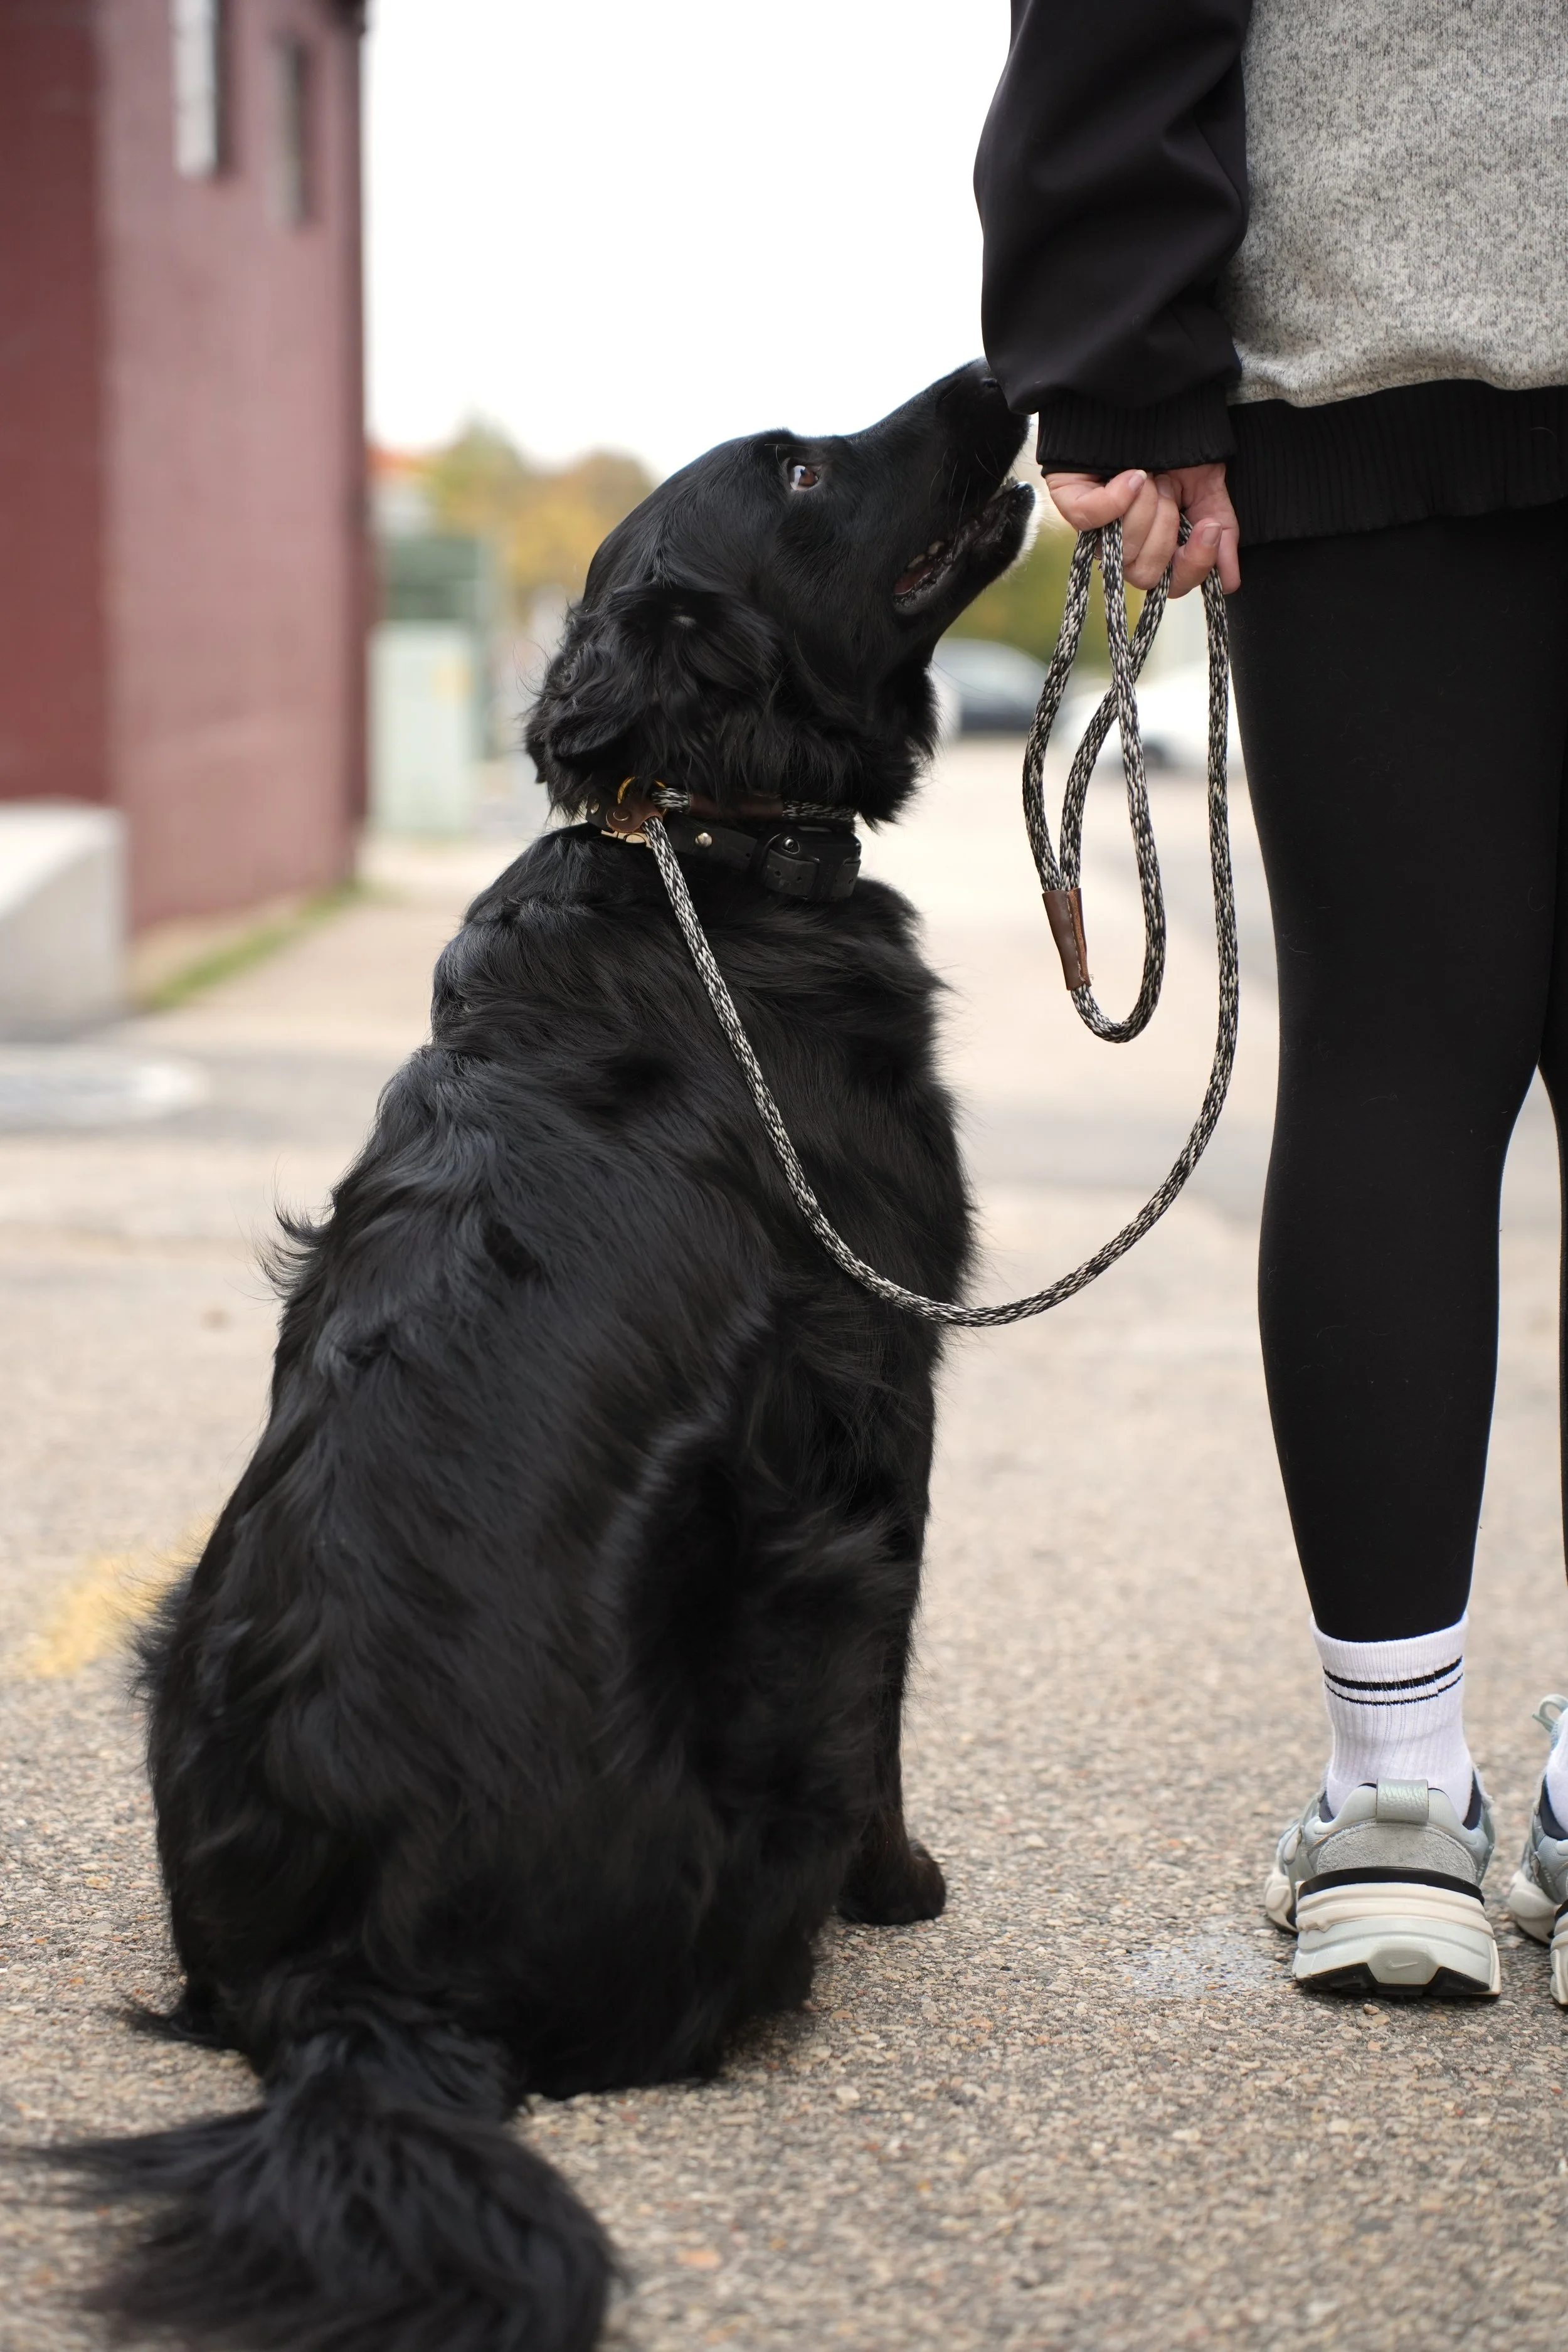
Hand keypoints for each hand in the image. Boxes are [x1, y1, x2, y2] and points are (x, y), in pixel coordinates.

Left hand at [1044, 462, 1239, 595]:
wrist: (1150, 397)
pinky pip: (1089, 519)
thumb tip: (1230, 580)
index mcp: (1157, 544)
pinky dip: (1116, 497)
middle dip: (1165, 528)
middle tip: (1169, 488)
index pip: (1171, 584)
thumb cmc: (1175, 443)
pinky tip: (1131, 474)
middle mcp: (1124, 544)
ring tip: (1149, 474)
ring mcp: (1095, 527)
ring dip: (1145, 505)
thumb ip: (1222, 531)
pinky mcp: (1071, 501)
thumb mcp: (1207, 485)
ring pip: (1120, 549)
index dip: (1192, 565)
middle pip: (1145, 573)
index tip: (1208, 529)